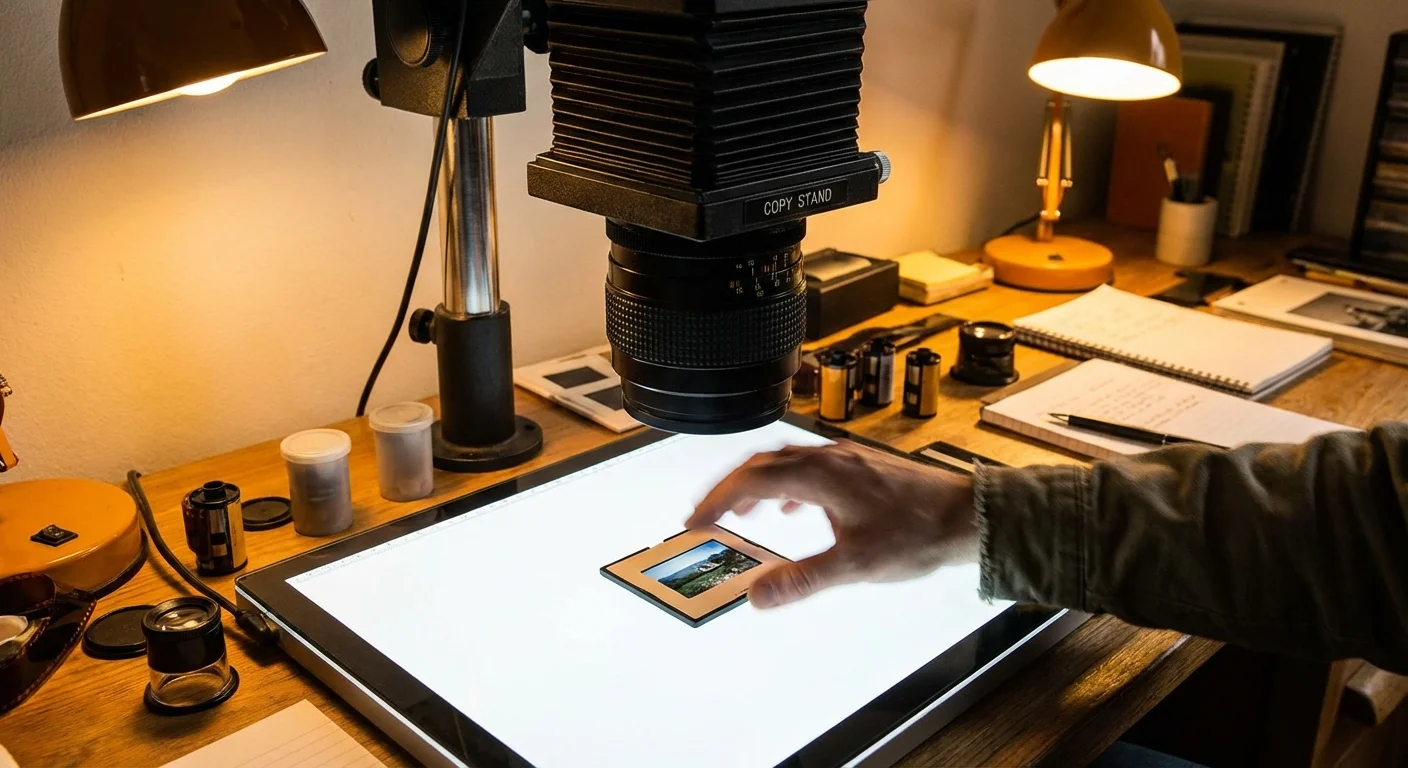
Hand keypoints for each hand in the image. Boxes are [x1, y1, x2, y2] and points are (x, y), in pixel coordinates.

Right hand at [688, 441, 978, 608]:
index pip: (751, 481)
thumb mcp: (855, 565)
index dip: (716, 501)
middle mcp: (829, 459)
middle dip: (728, 489)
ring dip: (756, 484)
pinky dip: (787, 485)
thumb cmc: (918, 535)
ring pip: (786, 462)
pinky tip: (792, 509)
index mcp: (820, 476)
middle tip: (705, 515)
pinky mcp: (862, 467)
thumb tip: (756, 596)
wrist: (970, 515)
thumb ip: (802, 580)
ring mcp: (847, 459)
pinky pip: (810, 467)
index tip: (694, 522)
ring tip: (740, 512)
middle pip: (763, 465)